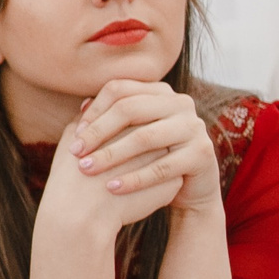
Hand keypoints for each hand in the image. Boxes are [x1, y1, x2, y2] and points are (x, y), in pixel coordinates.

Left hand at [67, 78, 222, 216]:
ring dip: (111, 155)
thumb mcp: (130, 134)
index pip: (119, 90)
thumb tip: (82, 105)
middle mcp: (180, 103)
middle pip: (129, 109)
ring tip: (87, 169)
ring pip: (144, 137)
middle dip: (98, 132)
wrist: (188, 188)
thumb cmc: (149, 157)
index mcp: (160, 92)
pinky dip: (134, 179)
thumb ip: (110, 118)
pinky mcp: (202, 154)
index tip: (75, 134)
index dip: (94, 111)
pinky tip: (112, 188)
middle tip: (75, 152)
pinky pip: (162, 167)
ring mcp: (194, 127)